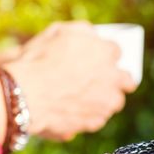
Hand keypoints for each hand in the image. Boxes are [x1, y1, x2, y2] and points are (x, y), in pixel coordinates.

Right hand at [4, 21, 136, 140]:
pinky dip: (89, 117)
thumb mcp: (59, 31)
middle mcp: (114, 77)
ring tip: (85, 100)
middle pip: (128, 80)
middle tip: (101, 81)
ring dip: (105, 100)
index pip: (116, 51)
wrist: (26, 92)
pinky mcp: (96, 122)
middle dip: (118, 80)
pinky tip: (74, 112)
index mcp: (106, 51)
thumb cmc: (39, 59)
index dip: (106, 56)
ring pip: (115, 102)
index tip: (98, 60)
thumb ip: (82, 32)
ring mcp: (107, 102)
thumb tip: (93, 35)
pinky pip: (98, 119)